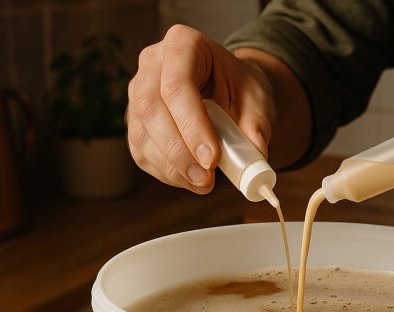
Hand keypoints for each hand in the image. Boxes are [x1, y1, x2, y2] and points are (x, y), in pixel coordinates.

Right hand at [127, 25, 277, 193]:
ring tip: (203, 184)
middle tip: (205, 179)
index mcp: (183, 44)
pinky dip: (165, 171)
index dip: (192, 125)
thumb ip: (257, 125)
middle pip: (150, 108)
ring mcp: (137, 91)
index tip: (212, 159)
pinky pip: (141, 150)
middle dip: (178, 150)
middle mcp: (152, 63)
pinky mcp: (135, 120)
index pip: (177, 85)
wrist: (229, 90)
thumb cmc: (241, 88)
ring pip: (141, 133)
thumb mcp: (257, 100)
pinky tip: (190, 180)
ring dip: (171, 167)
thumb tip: (256, 156)